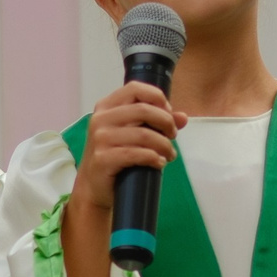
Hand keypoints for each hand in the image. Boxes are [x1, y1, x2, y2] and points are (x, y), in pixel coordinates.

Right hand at [71, 82, 184, 213]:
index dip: (157, 97)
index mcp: (106, 107)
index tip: (168, 113)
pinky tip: (159, 163)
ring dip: (164, 145)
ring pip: (143, 135)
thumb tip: (182, 117)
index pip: (135, 88)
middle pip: (143, 110)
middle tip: (172, 135)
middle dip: (166, 122)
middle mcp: (101, 119)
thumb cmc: (115, 157)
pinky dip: (154, 158)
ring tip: (169, 154)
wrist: (94, 187)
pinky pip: (136, 154)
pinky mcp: (103, 159)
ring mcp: (100, 139)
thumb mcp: (133, 134)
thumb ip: (157, 122)